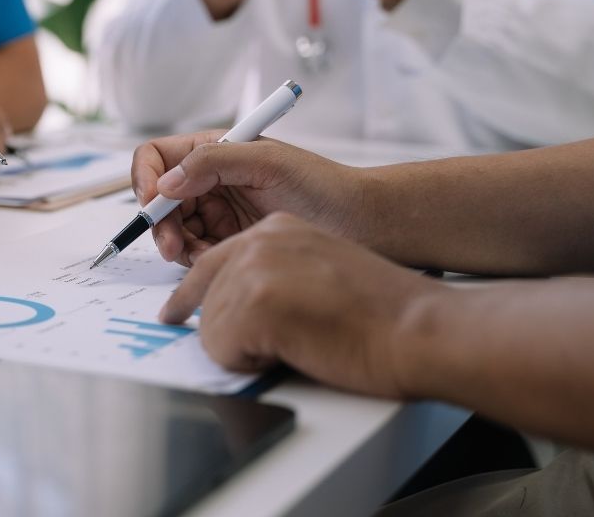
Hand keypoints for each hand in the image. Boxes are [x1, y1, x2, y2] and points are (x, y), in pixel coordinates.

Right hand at [131, 131, 366, 265]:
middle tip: (173, 247)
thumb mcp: (266, 163)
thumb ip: (213, 162)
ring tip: (199, 256)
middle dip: (160, 223)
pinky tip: (218, 260)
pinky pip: (196, 251)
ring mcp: (220, 210)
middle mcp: (212, 178)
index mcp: (215, 149)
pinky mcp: (230, 239)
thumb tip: (166, 182)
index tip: (151, 204)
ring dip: (178, 245)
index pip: (157, 157)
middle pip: (159, 199)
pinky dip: (199, 259)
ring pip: (174, 229)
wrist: (361, 224)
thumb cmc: (323, 186)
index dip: (146, 179)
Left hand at [161, 213, 441, 398]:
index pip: (212, 261)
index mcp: (277, 229)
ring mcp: (256, 268)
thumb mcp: (320, 272)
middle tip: (272, 345)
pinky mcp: (256, 302)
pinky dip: (244, 363)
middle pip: (204, 296)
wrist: (417, 329)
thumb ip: (276, 276)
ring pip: (208, 326)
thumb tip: (239, 306)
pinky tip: (286, 352)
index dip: (190, 295)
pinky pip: (217, 347)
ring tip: (293, 344)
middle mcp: (261, 240)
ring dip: (242, 349)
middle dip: (227, 331)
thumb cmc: (383, 314)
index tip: (175, 313)